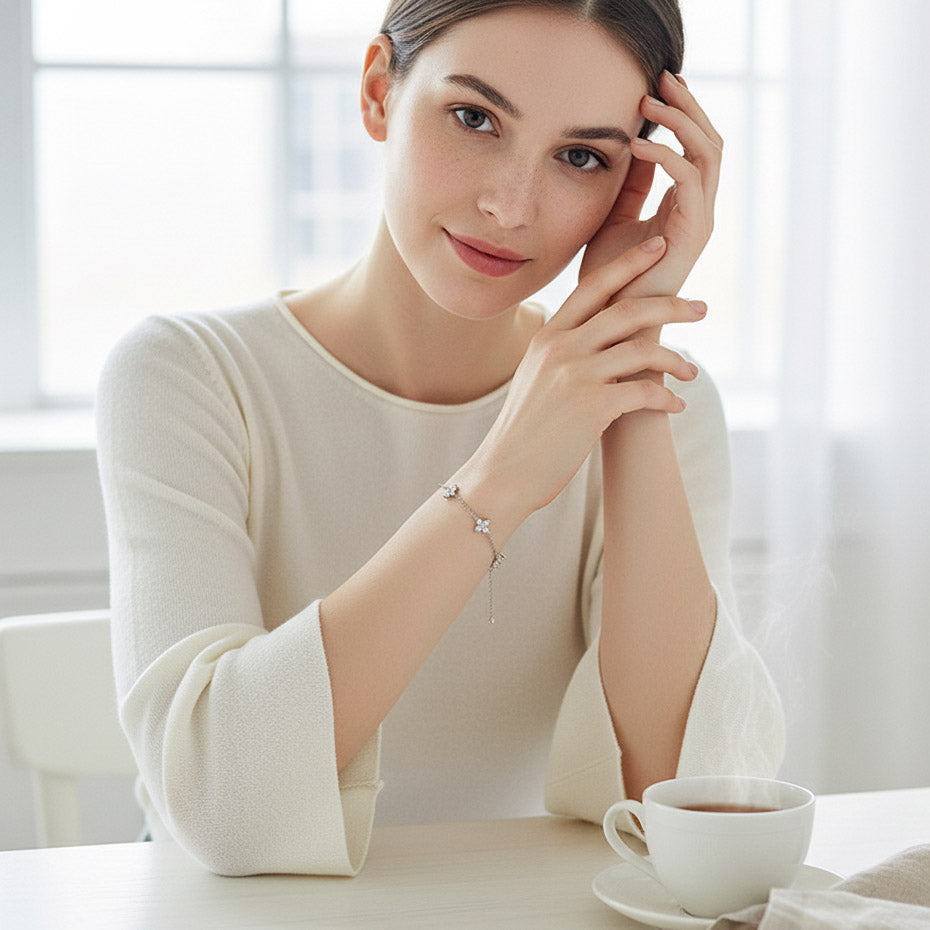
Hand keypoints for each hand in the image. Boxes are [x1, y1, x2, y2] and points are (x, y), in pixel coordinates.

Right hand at [466, 238, 706, 517]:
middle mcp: (560, 348)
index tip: (659, 248)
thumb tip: (595, 337)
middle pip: (628, 310)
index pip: (593, 285)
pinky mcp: (592, 406)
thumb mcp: (535, 377)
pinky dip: (666, 398)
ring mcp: (576, 375)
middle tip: (702, 308)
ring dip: (677, 359)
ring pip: (643, 349)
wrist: (504, 473)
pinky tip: (675, 406)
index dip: (629, 263)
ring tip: (692, 373)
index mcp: (547, 336)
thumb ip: (561, 351)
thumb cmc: (525, 430)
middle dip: (671, 304)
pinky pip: (645, 391)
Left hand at [579, 70, 722, 302]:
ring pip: (708, 153)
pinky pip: (691, 180)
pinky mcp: (693, 233)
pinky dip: (668, 155)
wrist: (612, 324)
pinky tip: (639, 142)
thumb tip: (634, 146)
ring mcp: (700, 221)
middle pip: (709, 142)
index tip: (656, 86)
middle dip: (689, 106)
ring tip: (649, 100)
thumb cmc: (611, 280)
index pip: (695, 147)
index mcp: (684, 205)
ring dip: (681, 121)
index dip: (681, 114)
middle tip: (663, 76)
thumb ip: (631, 185)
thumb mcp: (615, 219)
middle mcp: (699, 210)